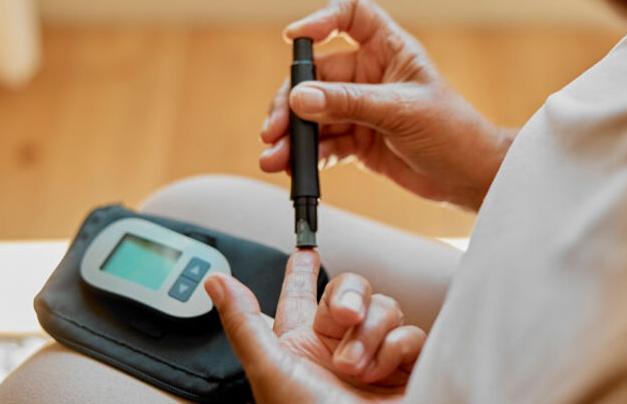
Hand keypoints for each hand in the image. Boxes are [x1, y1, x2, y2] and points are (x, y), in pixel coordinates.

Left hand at [204, 250, 424, 402]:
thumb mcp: (269, 371)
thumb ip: (244, 323)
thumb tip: (216, 283)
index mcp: (301, 346)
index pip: (301, 295)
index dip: (301, 271)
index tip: (305, 252)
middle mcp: (339, 347)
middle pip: (351, 290)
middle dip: (348, 296)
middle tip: (343, 316)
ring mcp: (375, 356)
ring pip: (383, 308)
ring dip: (368, 335)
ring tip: (354, 368)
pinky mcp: (406, 367)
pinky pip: (409, 333)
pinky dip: (394, 351)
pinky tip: (381, 374)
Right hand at [260, 0, 514, 210]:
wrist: (470, 178)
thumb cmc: (454, 132)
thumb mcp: (400, 111)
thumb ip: (349, 104)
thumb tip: (300, 98)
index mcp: (388, 50)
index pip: (351, 14)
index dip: (322, 19)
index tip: (295, 38)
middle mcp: (370, 74)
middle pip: (317, 74)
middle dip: (291, 100)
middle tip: (276, 125)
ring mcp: (360, 108)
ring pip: (313, 112)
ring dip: (292, 134)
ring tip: (276, 156)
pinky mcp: (357, 140)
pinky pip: (322, 142)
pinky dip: (305, 154)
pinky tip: (292, 167)